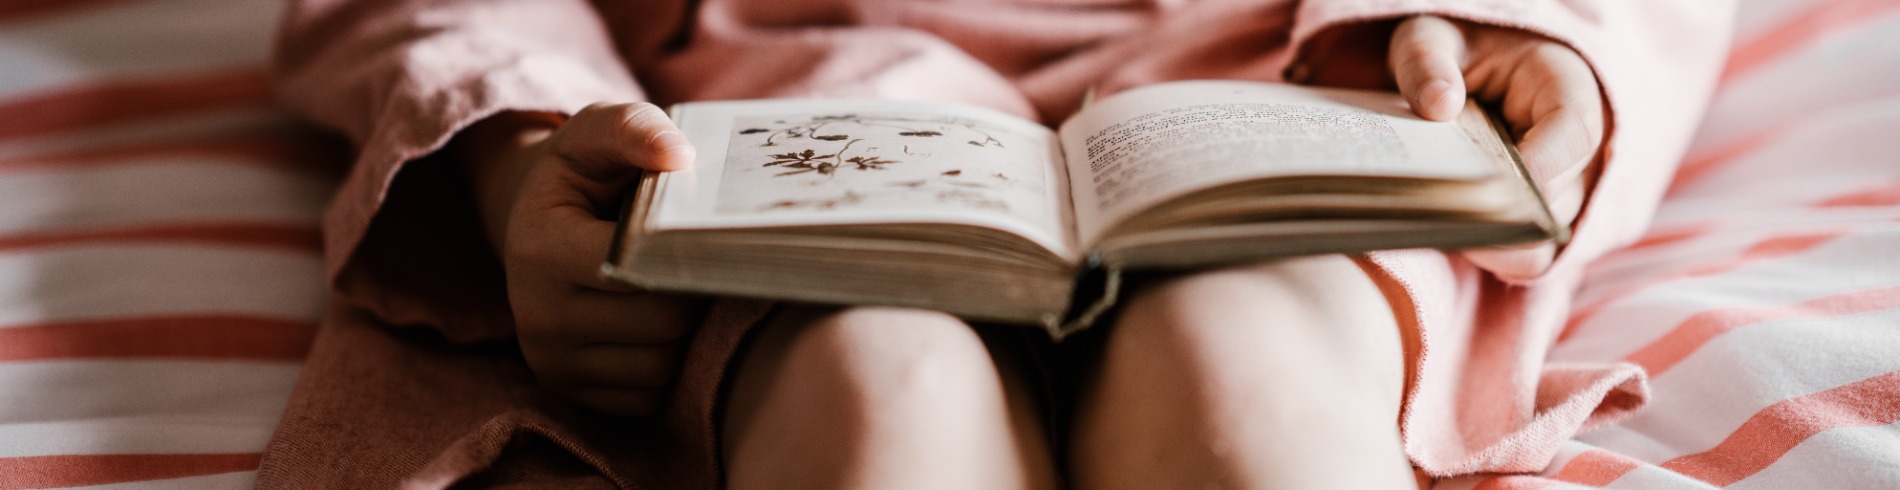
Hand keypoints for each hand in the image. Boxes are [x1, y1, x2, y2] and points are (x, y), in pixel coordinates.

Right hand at [454, 103, 707, 416]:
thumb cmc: (583, 177)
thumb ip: (635, 130)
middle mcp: (535, 317)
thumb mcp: (597, 135)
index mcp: (540, 248)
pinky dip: (663, 367)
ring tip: (670, 291)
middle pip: (662, 325)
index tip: (694, 232)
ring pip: (660, 367)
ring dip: (682, 334)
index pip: (642, 269)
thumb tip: (681, 157)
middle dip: (690, 293)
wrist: (537, 227)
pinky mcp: (568, 394)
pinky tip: (653, 327)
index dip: (684, 253)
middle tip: (692, 263)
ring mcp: (549, 362)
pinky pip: (647, 398)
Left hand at [1387, 15, 1605, 278]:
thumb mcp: (1435, 36)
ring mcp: (1571, 191)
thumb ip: (1427, 61)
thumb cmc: (1461, 51)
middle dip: (1501, 218)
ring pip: (1545, 244)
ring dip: (1493, 244)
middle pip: (1559, 204)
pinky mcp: (1546, 222)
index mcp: (1568, 88)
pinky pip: (1528, 260)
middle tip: (1439, 217)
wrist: (1480, 71)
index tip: (1484, 190)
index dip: (1535, 170)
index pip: (1573, 136)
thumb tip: (1437, 104)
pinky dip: (1490, 255)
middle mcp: (1584, 149)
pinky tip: (1448, 237)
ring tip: (1439, 226)